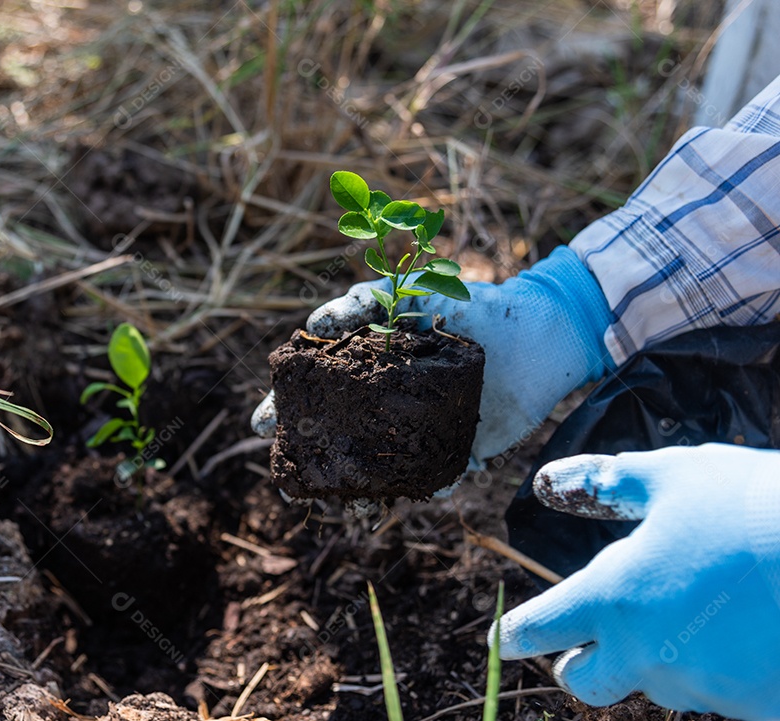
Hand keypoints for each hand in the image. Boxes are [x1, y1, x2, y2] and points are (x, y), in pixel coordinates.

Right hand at [253, 246, 613, 462]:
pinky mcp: (457, 449)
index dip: (285, 406)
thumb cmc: (471, 304)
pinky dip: (422, 486)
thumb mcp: (410, 291)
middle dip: (311, 460)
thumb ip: (363, 301)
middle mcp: (387, 402)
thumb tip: (315, 324)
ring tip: (347, 502)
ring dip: (359, 487)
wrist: (541, 333)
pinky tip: (414, 491)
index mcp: (369, 367)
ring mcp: (419, 428)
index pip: (316, 389)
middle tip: (290, 478)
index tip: (261, 425)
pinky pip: (432, 476)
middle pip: (338, 436)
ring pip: (377, 465)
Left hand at [493, 444, 779, 719]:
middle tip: (589, 645)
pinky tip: (747, 630)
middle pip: (587, 682)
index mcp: (614, 600)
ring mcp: (705, 689)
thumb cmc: (756, 508)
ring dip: (661, 658)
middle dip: (581, 665)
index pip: (541, 628)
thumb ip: (604, 484)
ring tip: (699, 609)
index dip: (515, 633)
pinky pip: (721, 693)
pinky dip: (722, 667)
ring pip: (659, 684)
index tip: (501, 641)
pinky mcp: (756, 708)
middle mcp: (649, 655)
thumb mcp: (674, 477)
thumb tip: (548, 482)